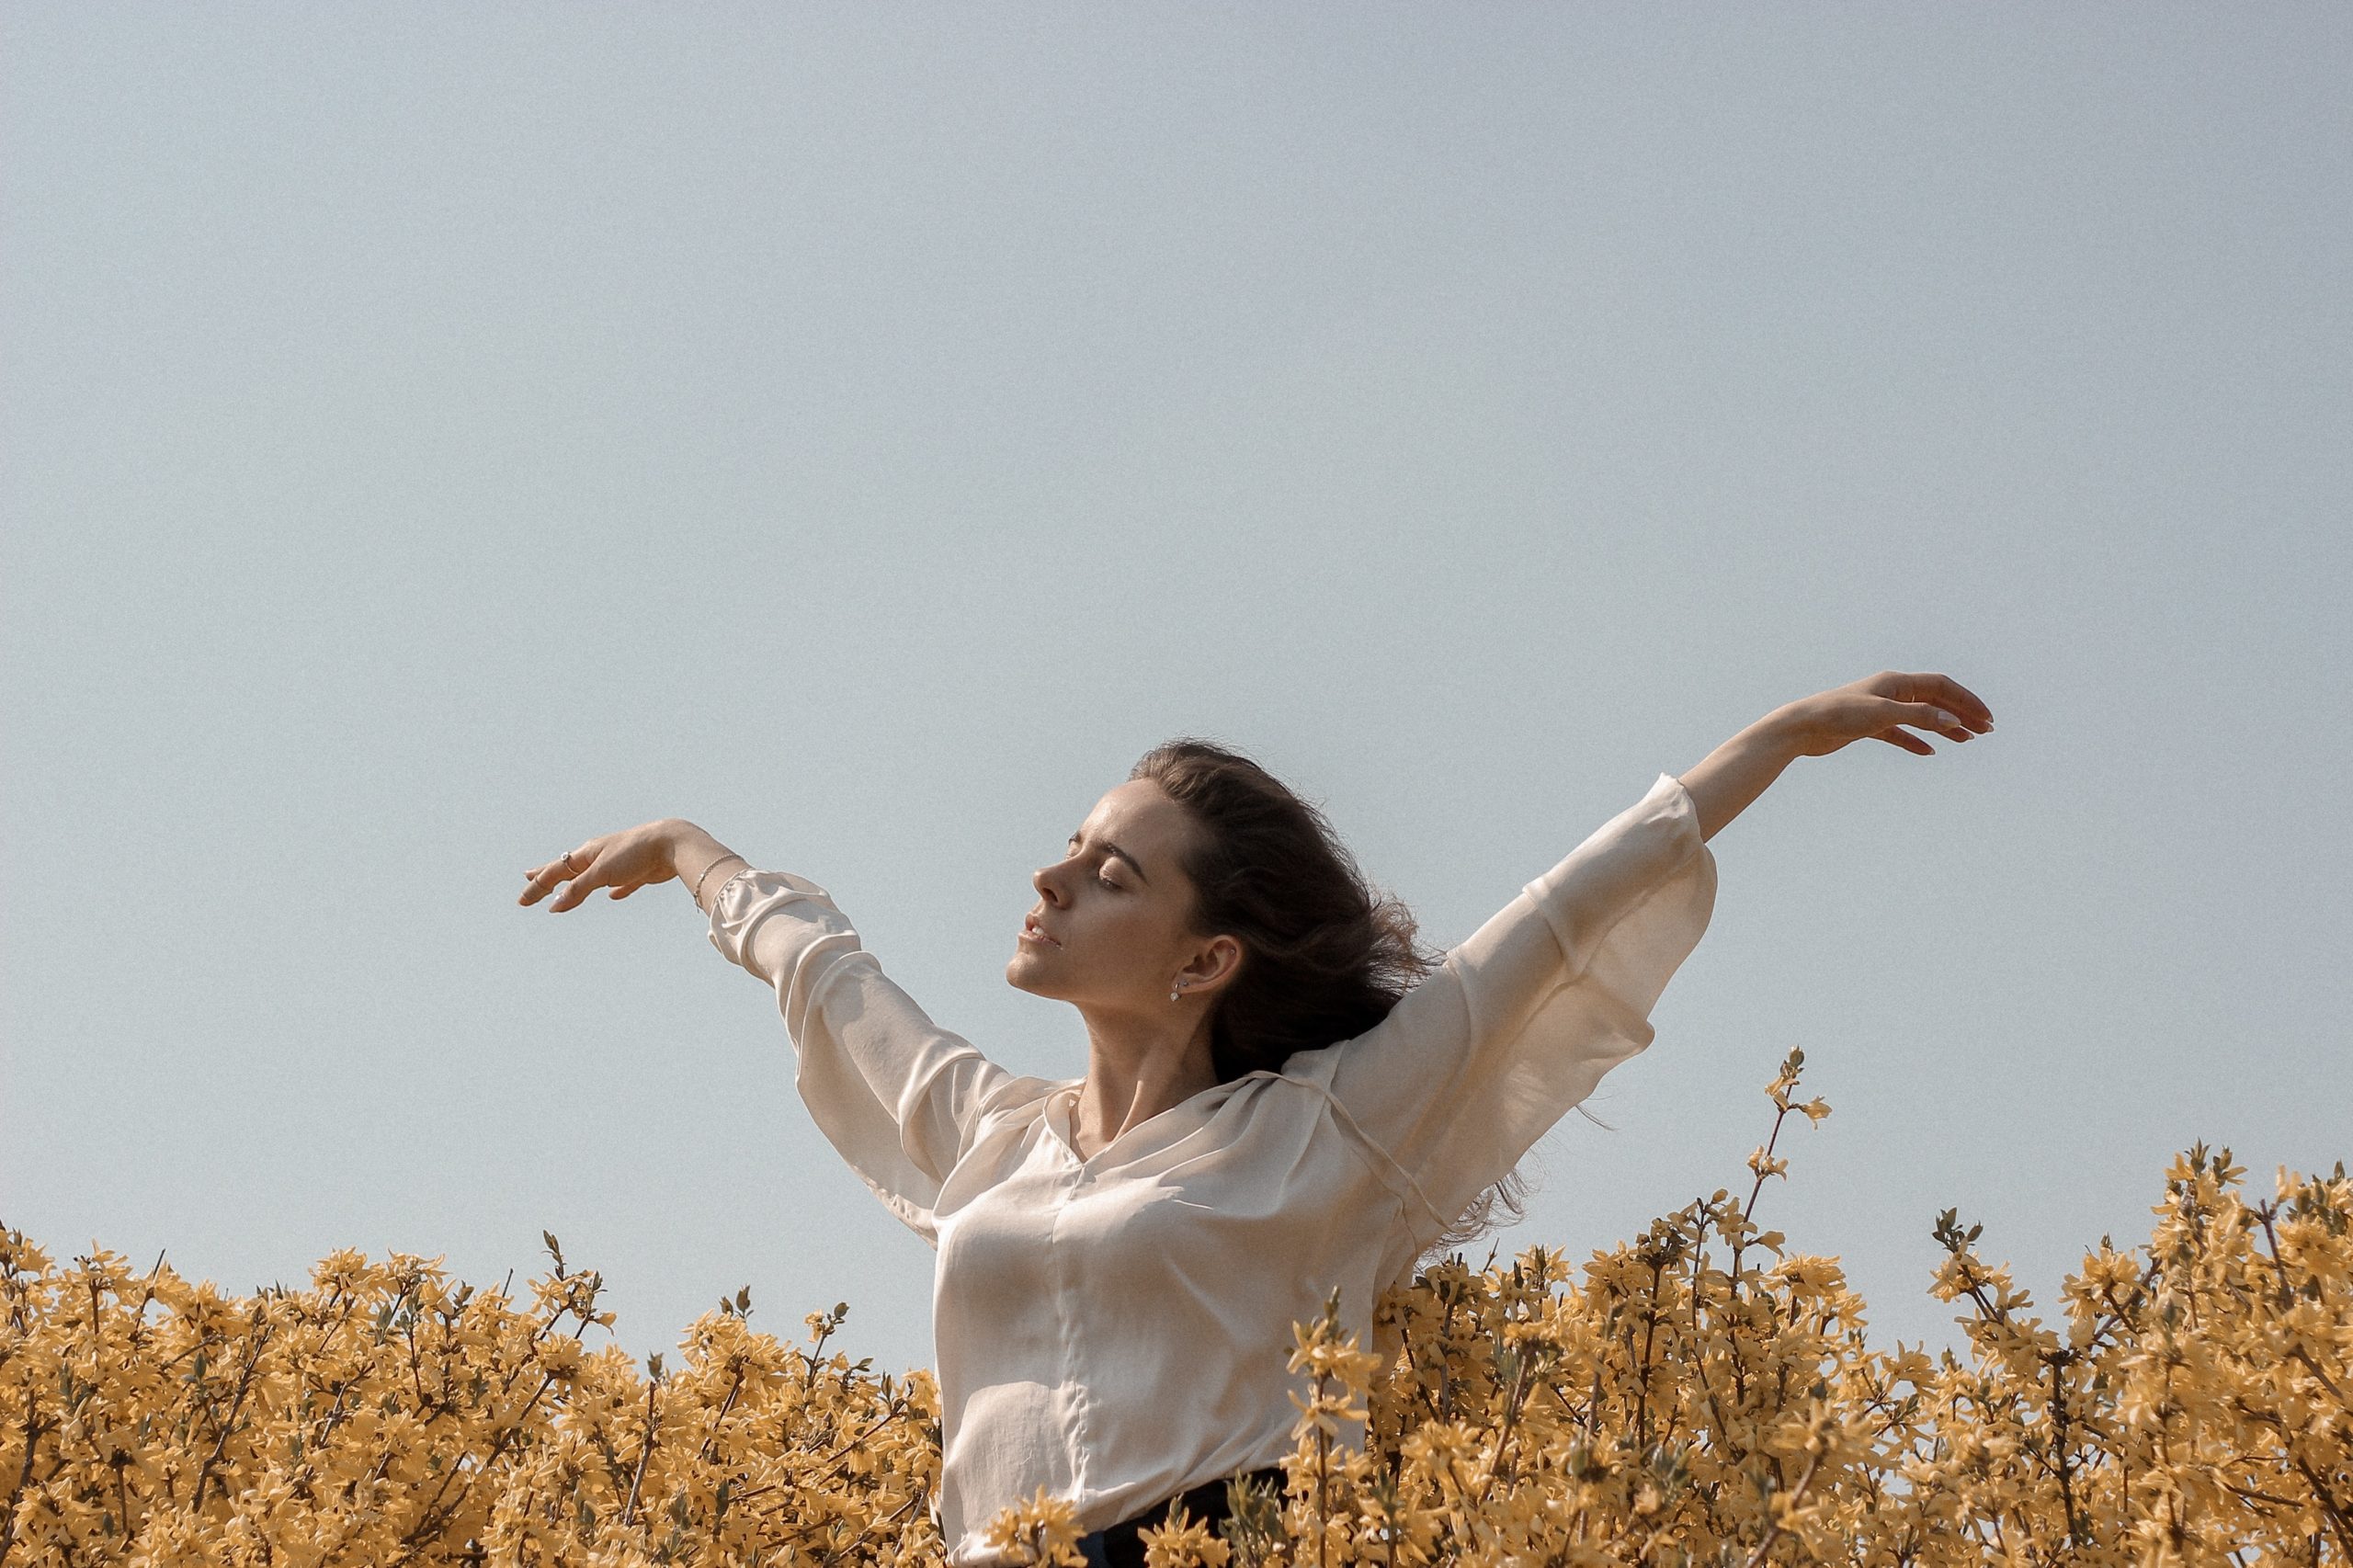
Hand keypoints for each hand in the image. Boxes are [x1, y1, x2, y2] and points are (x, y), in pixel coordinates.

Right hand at [520, 819, 683, 911]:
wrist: (672, 844)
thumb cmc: (634, 854)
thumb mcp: (601, 872)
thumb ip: (578, 888)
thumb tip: (555, 905)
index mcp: (587, 853)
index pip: (555, 871)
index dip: (537, 887)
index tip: (522, 901)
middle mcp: (600, 857)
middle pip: (568, 870)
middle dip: (548, 878)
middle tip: (528, 881)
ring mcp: (619, 865)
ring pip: (591, 877)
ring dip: (575, 883)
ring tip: (566, 887)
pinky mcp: (638, 874)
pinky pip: (621, 884)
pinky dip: (615, 890)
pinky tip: (613, 895)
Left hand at [1775, 671, 1994, 758]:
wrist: (1801, 728)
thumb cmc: (1839, 715)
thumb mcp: (1883, 715)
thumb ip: (1919, 717)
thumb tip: (1954, 721)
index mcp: (1896, 682)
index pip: (1942, 686)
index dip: (1966, 700)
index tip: (1986, 718)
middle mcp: (1890, 692)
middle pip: (1935, 700)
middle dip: (1961, 713)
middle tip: (1986, 730)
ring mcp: (1880, 709)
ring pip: (1921, 717)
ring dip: (1944, 727)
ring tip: (1966, 740)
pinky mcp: (1868, 727)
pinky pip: (1900, 733)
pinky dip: (1916, 741)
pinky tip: (1929, 752)